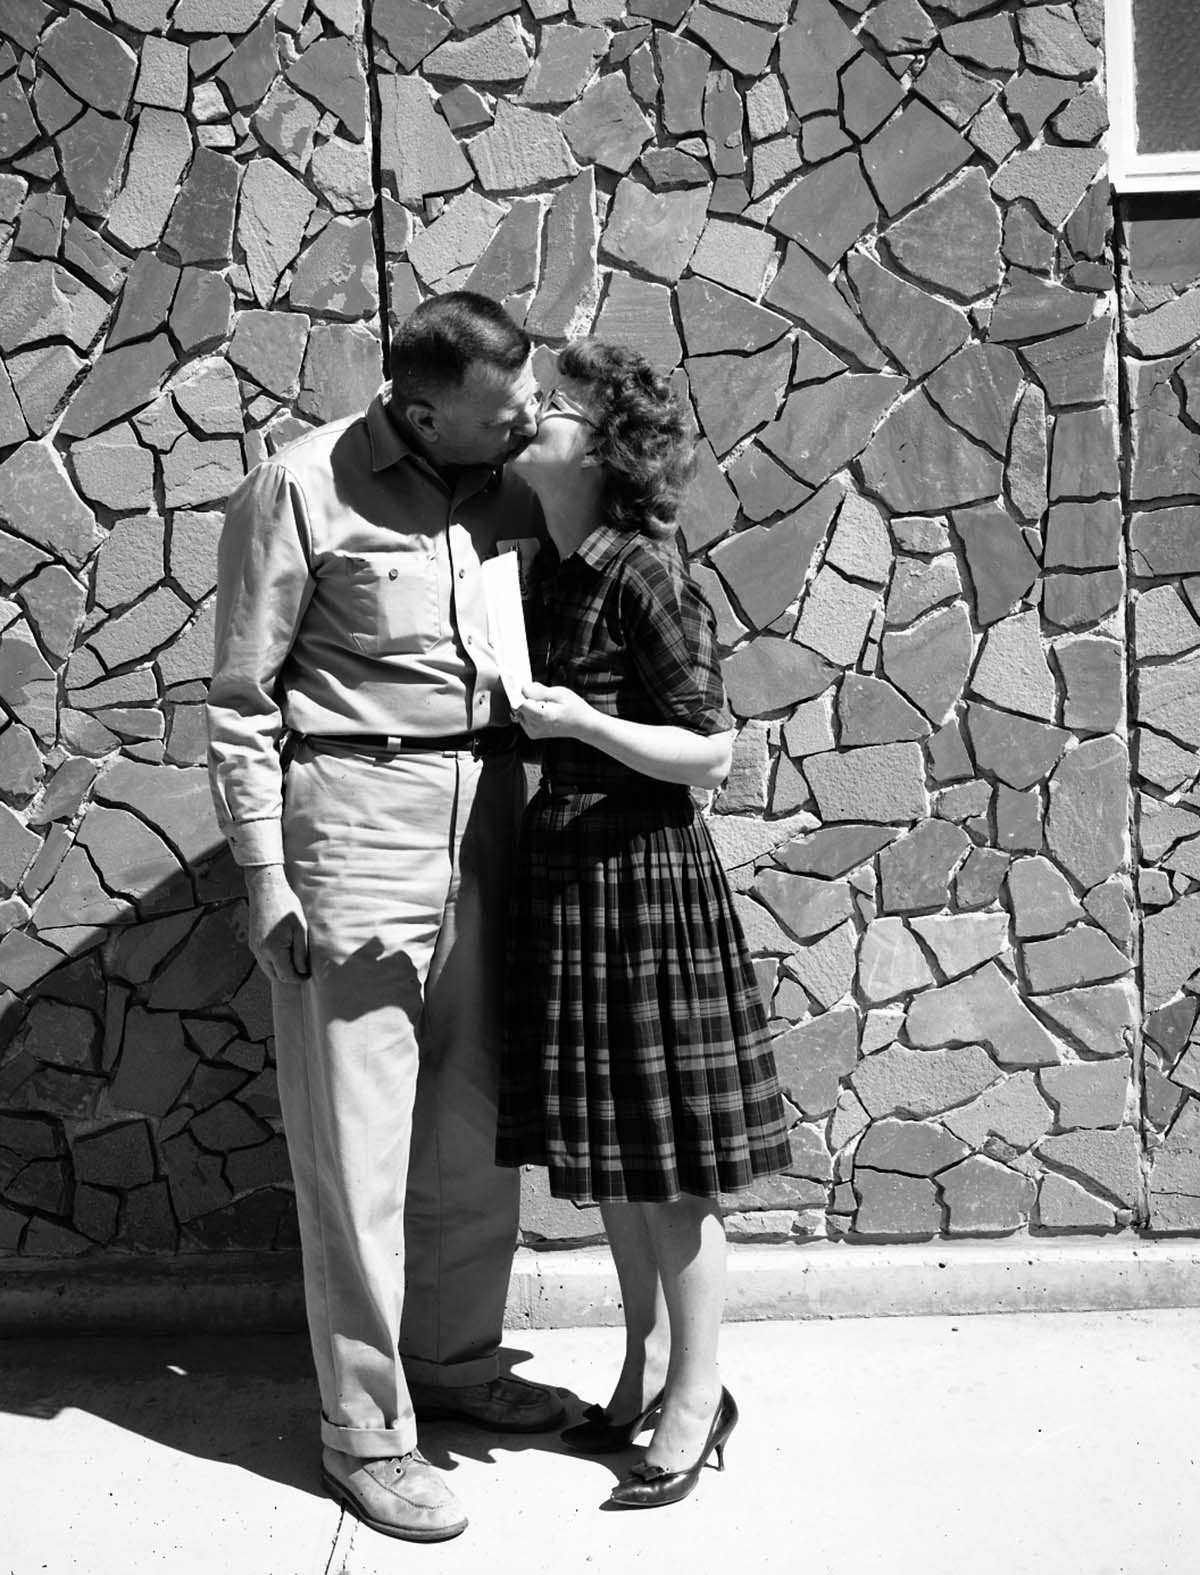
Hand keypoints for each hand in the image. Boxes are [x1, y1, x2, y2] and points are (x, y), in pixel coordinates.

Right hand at [244, 865, 309, 982]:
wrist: (266, 889)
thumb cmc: (287, 906)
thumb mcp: (300, 929)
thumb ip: (301, 952)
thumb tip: (302, 971)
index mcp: (273, 949)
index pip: (286, 976)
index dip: (299, 979)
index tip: (309, 975)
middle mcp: (260, 951)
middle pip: (275, 976)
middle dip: (290, 976)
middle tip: (304, 970)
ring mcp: (254, 947)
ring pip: (268, 969)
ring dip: (282, 970)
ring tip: (296, 960)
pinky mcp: (253, 942)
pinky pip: (264, 960)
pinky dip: (274, 962)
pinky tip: (286, 952)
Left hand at [514, 681, 591, 739]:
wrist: (583, 725)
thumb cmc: (575, 708)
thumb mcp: (560, 693)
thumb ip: (540, 691)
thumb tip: (523, 687)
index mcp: (542, 716)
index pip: (518, 702)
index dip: (520, 692)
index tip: (524, 685)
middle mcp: (535, 726)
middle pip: (518, 706)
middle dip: (525, 697)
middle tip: (540, 694)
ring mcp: (532, 731)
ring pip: (519, 711)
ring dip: (527, 704)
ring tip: (544, 703)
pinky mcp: (532, 733)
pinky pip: (523, 717)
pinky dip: (529, 711)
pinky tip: (542, 710)